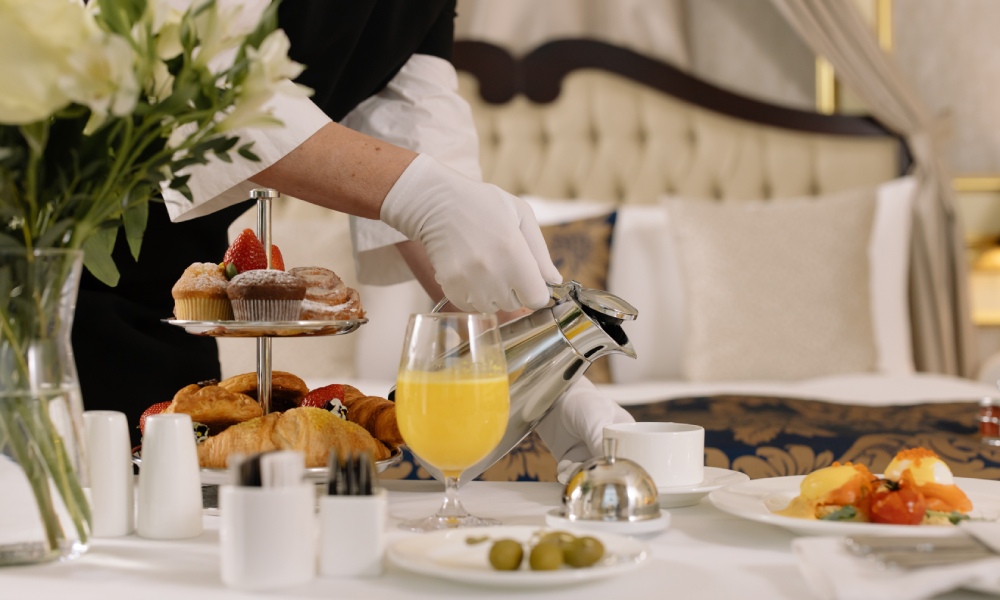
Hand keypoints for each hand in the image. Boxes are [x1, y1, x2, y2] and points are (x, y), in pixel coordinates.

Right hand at [380, 154, 560, 312]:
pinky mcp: (451, 288)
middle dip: (515, 289)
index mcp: (514, 252)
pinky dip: (474, 295)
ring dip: (494, 294)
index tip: (530, 278)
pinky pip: (471, 306)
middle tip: (502, 263)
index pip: (537, 298)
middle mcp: (492, 272)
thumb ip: (541, 252)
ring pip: (493, 307)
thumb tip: (554, 281)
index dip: (536, 289)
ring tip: (485, 266)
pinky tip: (470, 272)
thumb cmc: (483, 204)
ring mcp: (469, 282)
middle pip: (515, 304)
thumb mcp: (521, 215)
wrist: (437, 203)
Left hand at [533, 377, 634, 481]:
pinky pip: (573, 474)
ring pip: (589, 475)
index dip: (622, 470)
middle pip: (609, 471)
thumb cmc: (581, 399)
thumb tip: (608, 465)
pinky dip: (567, 475)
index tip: (612, 476)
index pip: (630, 459)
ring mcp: (589, 454)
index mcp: (625, 436)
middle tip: (588, 477)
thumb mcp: (596, 417)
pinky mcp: (572, 458)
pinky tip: (563, 469)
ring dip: (580, 477)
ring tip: (571, 472)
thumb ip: (601, 440)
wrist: (553, 394)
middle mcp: (608, 448)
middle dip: (598, 477)